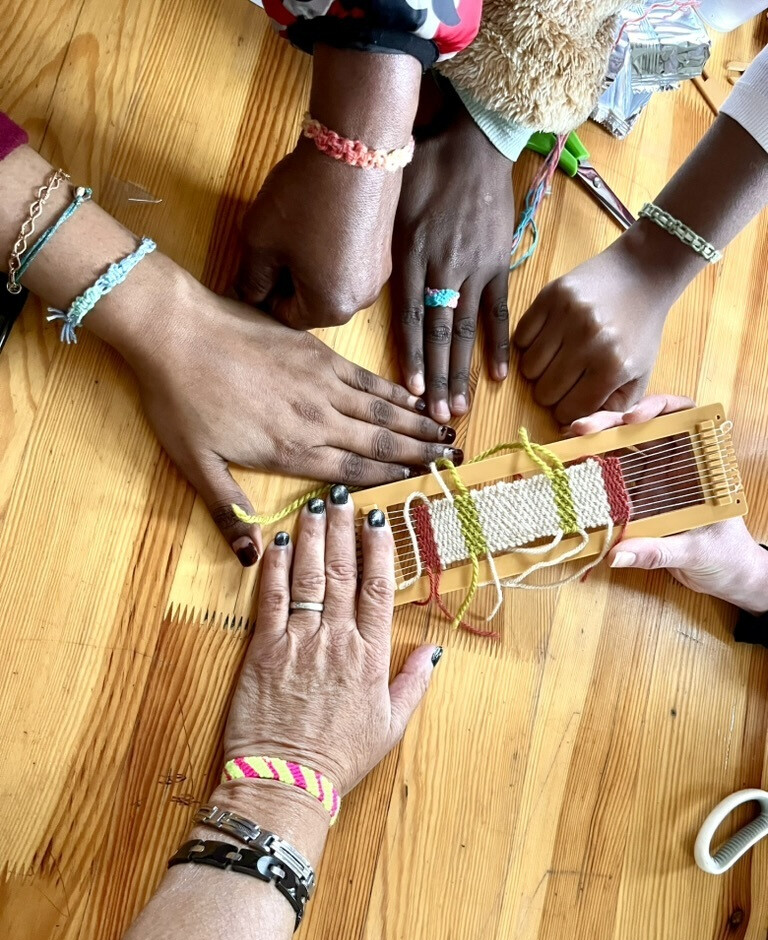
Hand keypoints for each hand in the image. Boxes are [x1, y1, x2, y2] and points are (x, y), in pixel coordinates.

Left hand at [133, 279, 461, 565]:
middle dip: (419, 453)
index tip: (424, 483)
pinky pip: (366, 377)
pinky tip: (414, 396)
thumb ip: (228, 512)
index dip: (393, 479)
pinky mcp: (317, 352)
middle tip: (456, 460)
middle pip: (379, 441)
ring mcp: (320, 382)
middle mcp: (316, 419)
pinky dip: (394, 389)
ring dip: (416, 423)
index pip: (354, 471)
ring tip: (448, 432)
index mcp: (291, 450)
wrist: (176, 331)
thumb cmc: (180, 401)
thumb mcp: (195, 466)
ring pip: (380, 409)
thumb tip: (250, 560)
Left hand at [222, 491, 441, 794]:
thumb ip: (414, 684)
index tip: (379, 519)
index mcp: (371, 656)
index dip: (379, 549)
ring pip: (309, 576)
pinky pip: (271, 598)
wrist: (286, 782)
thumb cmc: (340, 759)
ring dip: (313, 536)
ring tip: (315, 506)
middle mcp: (338, 640)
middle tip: (344, 496)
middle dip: (344, 529)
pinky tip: (279, 540)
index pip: (378, 589)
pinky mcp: (263, 650)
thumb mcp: (391, 726)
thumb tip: (434, 651)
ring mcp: (299, 642)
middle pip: (343, 572)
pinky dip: (275, 566)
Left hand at [237, 138, 399, 327]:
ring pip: (331, 281)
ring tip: (297, 228)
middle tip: (272, 243)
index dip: (262, 293)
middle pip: (311, 302)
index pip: (284, 317)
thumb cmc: (304, 199)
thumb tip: (247, 296)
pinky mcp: (385, 249)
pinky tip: (320, 219)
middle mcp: (360, 300)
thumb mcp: (260, 241)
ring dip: (309, 265)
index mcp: (329, 308)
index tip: (251, 265)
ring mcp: (378, 274)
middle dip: (288, 279)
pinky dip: (331, 250)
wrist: (356, 146)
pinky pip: (349, 262)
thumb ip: (250, 278)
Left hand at [392, 91, 515, 421]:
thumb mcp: (386, 203)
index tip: (407, 393)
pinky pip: (498, 310)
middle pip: (437, 335)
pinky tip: (498, 375)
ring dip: (461, 372)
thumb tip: (318, 285)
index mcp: (409, 258)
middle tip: (433, 421)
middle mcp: (442, 270)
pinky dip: (498, 343)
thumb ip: (364, 250)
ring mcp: (473, 268)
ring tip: (458, 411)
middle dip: (435, 380)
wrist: (468, 137)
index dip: (409, 358)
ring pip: (464, 330)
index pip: (407, 319)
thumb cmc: (417, 165)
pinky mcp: (497, 262)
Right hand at [513, 235, 673, 422]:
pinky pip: (520, 337)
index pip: (568, 411)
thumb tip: (571, 431)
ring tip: (558, 356)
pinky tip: (550, 337)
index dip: (568, 410)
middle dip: (552, 392)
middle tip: (566, 377)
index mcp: (613, 366)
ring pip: (527, 369)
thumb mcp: (638, 376)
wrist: (641, 274)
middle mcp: (589, 341)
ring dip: (539, 370)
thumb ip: (612, 410)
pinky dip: (529, 344)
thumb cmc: (638, 331)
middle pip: (543, 393)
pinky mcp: (550, 296)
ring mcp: (567, 316)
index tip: (574, 398)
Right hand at [571, 395, 767, 612]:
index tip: (632, 419)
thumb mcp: (696, 552)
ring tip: (569, 442)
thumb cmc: (726, 557)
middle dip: (611, 422)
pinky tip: (571, 467)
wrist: (728, 577)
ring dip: (595, 442)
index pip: (684, 417)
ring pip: (623, 449)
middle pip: (642, 429)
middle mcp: (676, 465)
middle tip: (583, 429)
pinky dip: (592, 471)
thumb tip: (615, 554)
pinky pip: (614, 479)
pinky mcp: (639, 499)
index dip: (658, 408)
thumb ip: (658, 551)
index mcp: (700, 465)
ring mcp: (655, 480)